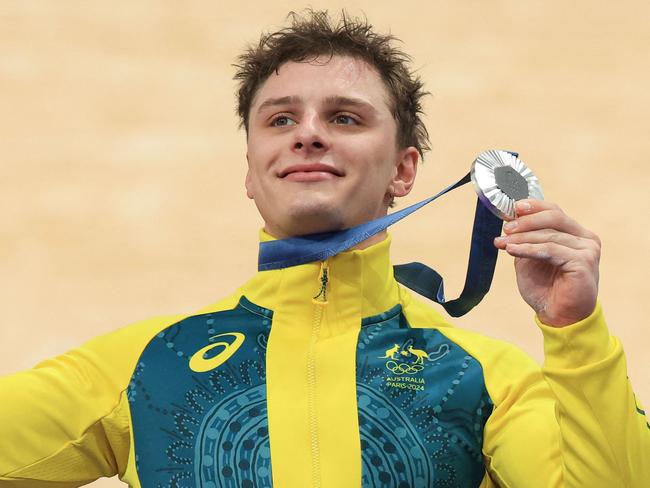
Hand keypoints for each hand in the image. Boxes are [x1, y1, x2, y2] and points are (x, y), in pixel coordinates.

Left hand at [493, 199, 600, 326]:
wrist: (558, 317)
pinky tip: (512, 250)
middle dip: (526, 221)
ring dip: (522, 238)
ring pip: (549, 235)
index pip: (554, 211)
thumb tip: (509, 221)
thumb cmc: (545, 289)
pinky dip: (528, 249)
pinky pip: (550, 250)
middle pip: (554, 217)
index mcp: (575, 234)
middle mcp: (585, 239)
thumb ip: (524, 240)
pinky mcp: (583, 262)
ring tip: (502, 242)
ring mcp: (587, 249)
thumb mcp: (530, 259)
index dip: (533, 206)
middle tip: (505, 228)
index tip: (512, 208)